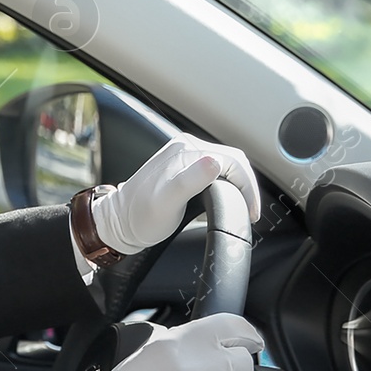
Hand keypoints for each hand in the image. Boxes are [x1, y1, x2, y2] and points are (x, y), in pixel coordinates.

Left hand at [90, 133, 260, 253]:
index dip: (248, 186)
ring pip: (226, 164)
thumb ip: (189, 182)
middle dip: (248, 185)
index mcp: (186, 152)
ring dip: (239, 183)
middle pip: (233, 160)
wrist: (118, 223)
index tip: (252, 211)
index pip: (233, 161)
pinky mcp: (184, 167)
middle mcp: (186, 148)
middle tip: (252, 211)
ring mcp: (185, 156)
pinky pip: (215, 169)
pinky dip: (228, 183)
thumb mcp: (166, 204)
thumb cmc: (139, 217)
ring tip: (245, 206)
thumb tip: (215, 162)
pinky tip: (229, 198)